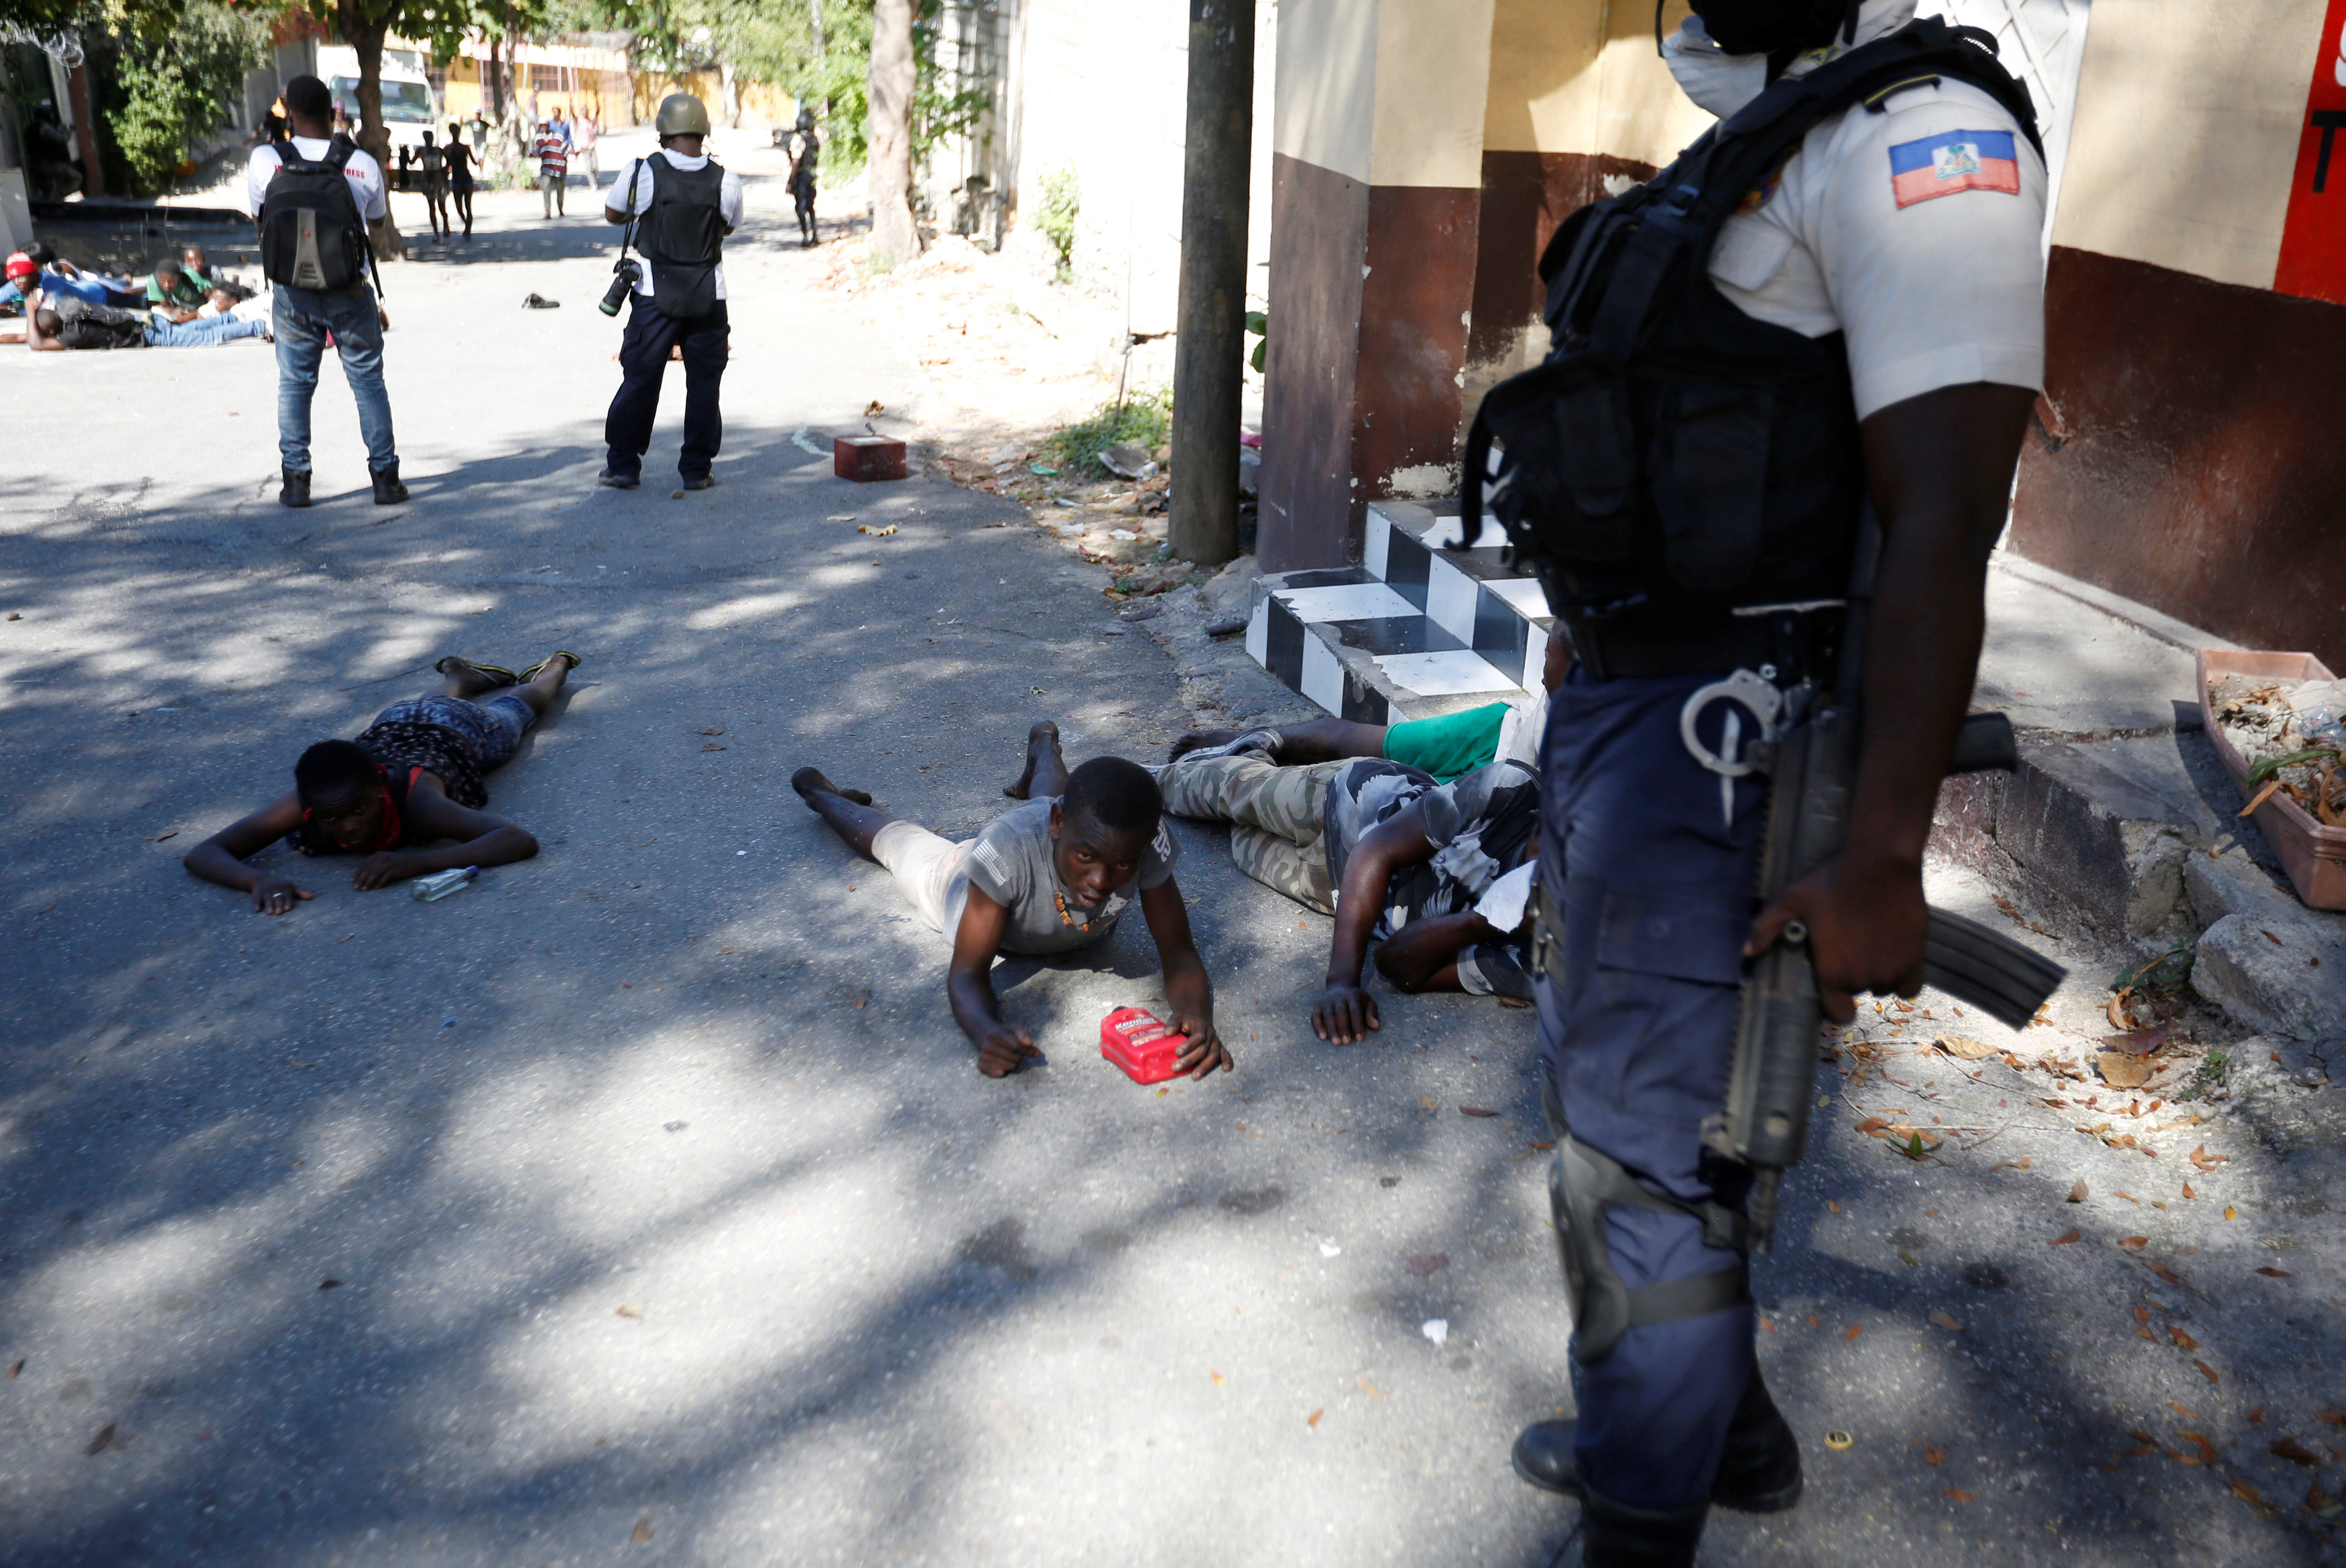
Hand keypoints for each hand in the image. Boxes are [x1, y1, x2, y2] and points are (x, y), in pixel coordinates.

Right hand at [250, 875, 312, 914]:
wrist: (261, 878)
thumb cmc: (280, 885)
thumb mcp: (291, 887)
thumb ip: (301, 893)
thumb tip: (312, 897)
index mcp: (285, 888)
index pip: (287, 896)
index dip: (287, 902)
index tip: (288, 909)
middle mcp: (275, 889)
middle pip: (277, 898)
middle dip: (278, 905)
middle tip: (279, 912)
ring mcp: (266, 891)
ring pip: (267, 899)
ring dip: (269, 905)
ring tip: (270, 912)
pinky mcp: (257, 893)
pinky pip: (257, 899)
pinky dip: (257, 904)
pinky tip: (257, 910)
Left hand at [351, 851, 423, 890]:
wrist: (415, 862)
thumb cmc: (398, 863)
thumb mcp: (385, 860)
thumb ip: (374, 864)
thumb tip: (359, 872)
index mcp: (378, 855)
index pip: (364, 864)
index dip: (357, 873)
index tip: (352, 881)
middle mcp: (383, 857)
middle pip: (368, 869)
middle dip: (361, 879)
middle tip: (356, 888)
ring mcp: (389, 863)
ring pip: (375, 873)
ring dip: (368, 882)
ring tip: (364, 889)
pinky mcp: (396, 869)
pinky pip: (385, 877)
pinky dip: (380, 883)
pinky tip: (378, 888)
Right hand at [975, 1024, 1038, 1077]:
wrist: (986, 1037)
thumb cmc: (1005, 1034)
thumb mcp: (1015, 1029)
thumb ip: (1024, 1034)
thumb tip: (1029, 1043)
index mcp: (994, 1034)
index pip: (1016, 1045)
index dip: (1027, 1049)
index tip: (1032, 1049)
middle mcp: (986, 1046)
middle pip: (1015, 1058)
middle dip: (1020, 1056)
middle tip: (1016, 1052)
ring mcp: (982, 1056)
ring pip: (1010, 1067)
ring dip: (1014, 1063)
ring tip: (1009, 1056)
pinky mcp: (981, 1066)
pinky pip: (1000, 1073)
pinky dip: (1005, 1070)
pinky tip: (1002, 1063)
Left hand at [1169, 1012, 1232, 1078]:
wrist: (1197, 1014)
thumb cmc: (1185, 1018)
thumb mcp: (1177, 1017)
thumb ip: (1173, 1024)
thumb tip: (1167, 1033)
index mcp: (1200, 1026)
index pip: (1198, 1037)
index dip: (1189, 1045)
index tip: (1177, 1052)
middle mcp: (1210, 1034)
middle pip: (1204, 1049)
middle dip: (1190, 1059)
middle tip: (1176, 1068)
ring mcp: (1215, 1040)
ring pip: (1213, 1055)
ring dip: (1205, 1066)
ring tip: (1194, 1076)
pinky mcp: (1218, 1046)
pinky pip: (1225, 1053)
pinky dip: (1227, 1060)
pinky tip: (1226, 1069)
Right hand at [1311, 981, 1379, 1044]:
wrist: (1340, 985)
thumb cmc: (1357, 999)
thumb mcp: (1368, 1002)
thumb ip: (1372, 1013)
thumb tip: (1376, 1026)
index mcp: (1353, 997)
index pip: (1355, 1011)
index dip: (1357, 1025)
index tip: (1360, 1039)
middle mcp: (1339, 998)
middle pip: (1340, 1012)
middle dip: (1343, 1028)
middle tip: (1346, 1042)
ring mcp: (1327, 1001)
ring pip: (1328, 1015)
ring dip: (1331, 1029)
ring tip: (1336, 1043)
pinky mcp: (1318, 1006)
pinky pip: (1315, 1016)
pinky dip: (1318, 1027)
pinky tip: (1323, 1037)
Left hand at [1744, 851, 1926, 1023]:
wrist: (1879, 865)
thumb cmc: (1831, 884)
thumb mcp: (1791, 902)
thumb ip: (1767, 929)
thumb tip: (1747, 952)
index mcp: (1833, 974)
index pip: (1838, 1014)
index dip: (1835, 1005)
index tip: (1833, 989)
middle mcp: (1864, 979)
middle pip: (1858, 992)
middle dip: (1852, 976)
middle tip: (1847, 948)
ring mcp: (1893, 971)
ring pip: (1885, 987)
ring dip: (1877, 974)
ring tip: (1869, 946)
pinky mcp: (1916, 958)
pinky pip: (1912, 985)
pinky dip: (1903, 976)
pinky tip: (1894, 957)